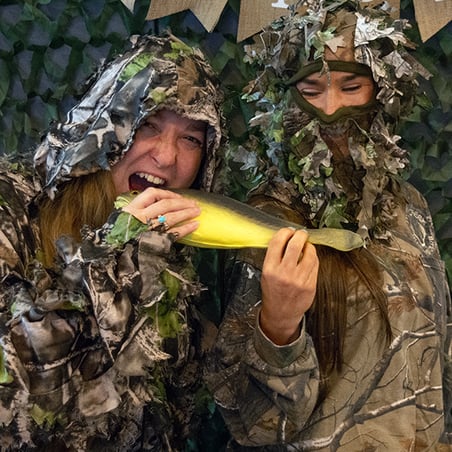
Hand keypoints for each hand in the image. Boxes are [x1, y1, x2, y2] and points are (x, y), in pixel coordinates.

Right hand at [122, 187, 200, 238]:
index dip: (168, 194)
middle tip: (194, 204)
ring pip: (171, 217)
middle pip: (166, 204)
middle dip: (182, 203)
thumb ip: (136, 213)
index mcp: (131, 210)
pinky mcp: (154, 242)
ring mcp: (147, 230)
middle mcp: (139, 217)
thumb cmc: (117, 241)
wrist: (111, 259)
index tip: (178, 197)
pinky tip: (194, 226)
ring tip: (197, 212)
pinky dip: (186, 228)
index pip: (152, 194)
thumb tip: (156, 207)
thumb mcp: (122, 222)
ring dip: (187, 213)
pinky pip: (174, 233)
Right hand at [260, 228, 318, 344]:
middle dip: (300, 234)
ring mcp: (299, 280)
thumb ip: (274, 256)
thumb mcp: (266, 273)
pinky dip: (313, 258)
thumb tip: (286, 237)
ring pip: (309, 253)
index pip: (278, 241)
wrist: (281, 314)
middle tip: (301, 234)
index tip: (288, 231)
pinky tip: (309, 259)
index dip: (285, 232)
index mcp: (270, 269)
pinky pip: (315, 264)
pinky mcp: (310, 285)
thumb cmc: (273, 292)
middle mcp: (284, 273)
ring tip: (306, 246)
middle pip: (296, 243)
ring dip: (309, 246)